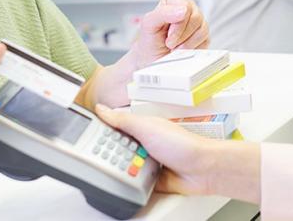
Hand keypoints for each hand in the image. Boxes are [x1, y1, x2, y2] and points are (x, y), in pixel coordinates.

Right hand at [96, 104, 214, 194]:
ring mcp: (148, 162)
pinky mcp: (151, 180)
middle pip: (117, 150)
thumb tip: (102, 109)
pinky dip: (133, 184)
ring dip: (124, 170)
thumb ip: (122, 119)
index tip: (89, 138)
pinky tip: (132, 182)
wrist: (202, 170)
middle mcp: (144, 143)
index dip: (102, 133)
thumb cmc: (182, 144)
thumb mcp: (146, 127)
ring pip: (124, 167)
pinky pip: (134, 183)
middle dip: (112, 155)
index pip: (115, 128)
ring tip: (126, 168)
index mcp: (141, 127)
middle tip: (111, 155)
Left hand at [129, 0, 208, 69]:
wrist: (153, 59)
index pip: (185, 7)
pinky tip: (182, 50)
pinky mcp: (204, 37)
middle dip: (181, 35)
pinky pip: (205, 42)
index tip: (168, 35)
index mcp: (175, 0)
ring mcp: (198, 22)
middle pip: (196, 18)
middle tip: (170, 44)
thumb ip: (163, 13)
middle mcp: (189, 9)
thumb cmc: (151, 39)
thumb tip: (183, 10)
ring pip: (202, 30)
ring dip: (186, 44)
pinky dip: (193, 49)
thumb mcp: (149, 24)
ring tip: (174, 48)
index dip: (178, 24)